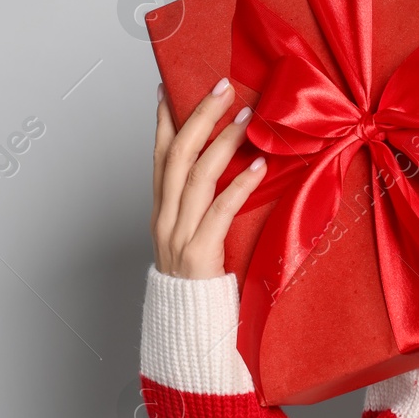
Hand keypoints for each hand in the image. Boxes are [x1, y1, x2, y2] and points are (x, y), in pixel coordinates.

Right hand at [151, 77, 267, 278]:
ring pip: (198, 175)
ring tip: (248, 116)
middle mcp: (165, 219)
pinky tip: (260, 166)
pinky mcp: (199, 254)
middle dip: (199, 115)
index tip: (169, 88)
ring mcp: (179, 235)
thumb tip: (225, 172)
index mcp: (161, 212)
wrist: (188, 330)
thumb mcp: (191, 239)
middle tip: (222, 87)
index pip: (158, 156)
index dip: (162, 121)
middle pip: (177, 154)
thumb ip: (199, 208)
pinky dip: (241, 185)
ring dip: (224, 140)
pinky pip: (220, 211)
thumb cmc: (198, 284)